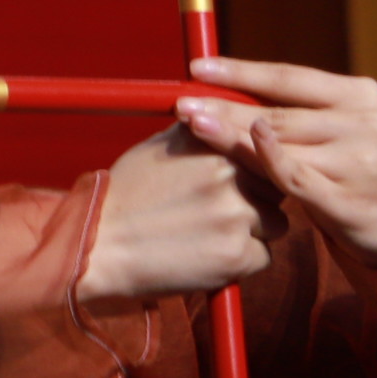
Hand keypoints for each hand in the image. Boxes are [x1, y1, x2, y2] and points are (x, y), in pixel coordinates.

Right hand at [77, 124, 285, 306]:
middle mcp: (231, 175)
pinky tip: (211, 256)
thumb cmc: (127, 194)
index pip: (266, 151)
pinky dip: (243, 260)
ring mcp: (237, 216)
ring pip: (276, 223)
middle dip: (259, 198)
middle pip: (277, 186)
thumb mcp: (161, 145)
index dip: (257, 168)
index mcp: (216, 143)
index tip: (244, 181)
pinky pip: (263, 257)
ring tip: (215, 234)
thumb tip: (223, 117)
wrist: (99, 244)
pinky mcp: (236, 255)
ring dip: (255, 231)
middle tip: (225, 211)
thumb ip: (200, 131)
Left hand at [175, 58, 376, 280]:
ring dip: (231, 135)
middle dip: (224, 106)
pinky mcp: (350, 202)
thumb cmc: (370, 177)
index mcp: (360, 96)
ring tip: (192, 126)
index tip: (198, 68)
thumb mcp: (350, 134)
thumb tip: (236, 97)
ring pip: (281, 143)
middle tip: (180, 102)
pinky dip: (268, 164)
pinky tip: (242, 154)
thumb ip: (305, 116)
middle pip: (277, 111)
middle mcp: (362, 123)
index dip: (241, 70)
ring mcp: (358, 162)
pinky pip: (296, 179)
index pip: (289, 78)